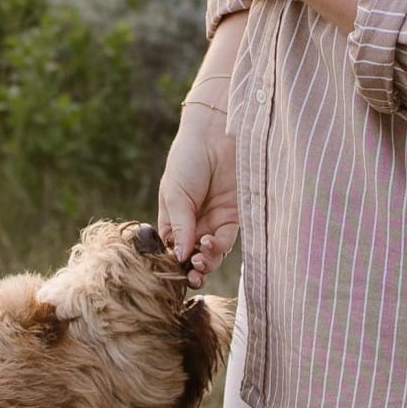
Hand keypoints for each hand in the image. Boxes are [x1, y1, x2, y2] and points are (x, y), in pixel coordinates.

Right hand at [158, 97, 239, 278]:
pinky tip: (210, 241)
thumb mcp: (175, 193)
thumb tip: (179, 257)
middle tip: (191, 271)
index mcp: (174, 219)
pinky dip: (218, 247)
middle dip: (192, 268)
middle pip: (192, 257)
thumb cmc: (187, 160)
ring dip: (206, 262)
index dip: (173, 263)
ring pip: (211, 254)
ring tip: (200, 258)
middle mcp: (193, 225)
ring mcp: (214, 222)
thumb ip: (179, 226)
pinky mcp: (234, 217)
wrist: (215, 136)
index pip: (172, 249)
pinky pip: (226, 241)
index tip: (174, 270)